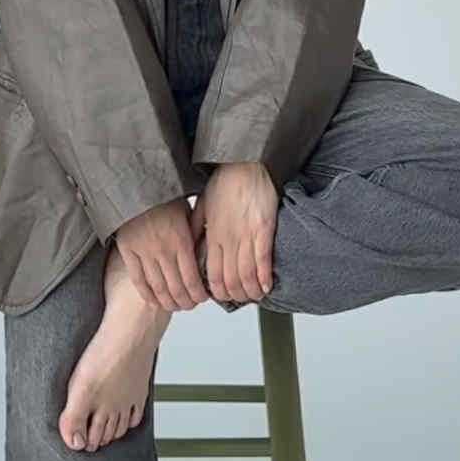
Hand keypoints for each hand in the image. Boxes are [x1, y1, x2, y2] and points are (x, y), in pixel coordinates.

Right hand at [112, 195, 210, 311]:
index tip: (202, 298)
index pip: (192, 278)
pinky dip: (147, 294)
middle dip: (185, 302)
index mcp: (181, 240)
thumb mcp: (186, 210)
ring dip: (168, 301)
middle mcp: (163, 250)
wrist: (134, 183)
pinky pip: (138, 279)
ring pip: (158, 288)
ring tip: (174, 305)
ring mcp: (144, 252)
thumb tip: (207, 246)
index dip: (198, 294)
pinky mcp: (128, 252)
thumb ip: (195, 231)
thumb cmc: (162, 193)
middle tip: (189, 305)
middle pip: (176, 288)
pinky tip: (153, 300)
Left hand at [189, 162, 278, 303]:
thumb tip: (193, 246)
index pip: (212, 274)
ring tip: (254, 295)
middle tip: (239, 298)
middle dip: (234, 295)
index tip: (221, 295)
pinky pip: (263, 261)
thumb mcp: (203, 205)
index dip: (216, 291)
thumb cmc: (226, 179)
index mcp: (213, 234)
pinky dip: (264, 278)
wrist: (245, 162)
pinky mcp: (264, 229)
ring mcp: (247, 235)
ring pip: (247, 275)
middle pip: (230, 280)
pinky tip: (266, 286)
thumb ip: (198, 228)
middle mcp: (229, 239)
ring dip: (250, 291)